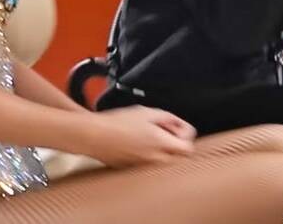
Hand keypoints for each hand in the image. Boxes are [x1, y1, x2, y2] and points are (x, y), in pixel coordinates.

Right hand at [79, 106, 194, 167]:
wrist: (94, 136)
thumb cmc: (118, 122)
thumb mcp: (147, 112)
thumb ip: (168, 118)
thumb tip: (179, 124)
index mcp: (161, 143)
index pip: (188, 149)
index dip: (185, 137)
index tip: (177, 129)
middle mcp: (155, 159)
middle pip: (178, 158)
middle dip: (175, 145)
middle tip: (164, 132)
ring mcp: (144, 167)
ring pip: (164, 163)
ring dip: (162, 151)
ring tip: (149, 138)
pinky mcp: (133, 171)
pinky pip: (149, 166)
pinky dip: (148, 157)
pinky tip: (137, 145)